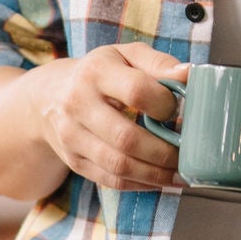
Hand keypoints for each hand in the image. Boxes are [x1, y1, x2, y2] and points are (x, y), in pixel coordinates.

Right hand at [19, 42, 186, 191]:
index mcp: (96, 72)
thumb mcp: (127, 55)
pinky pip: (110, 180)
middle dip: (165, 151)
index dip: (164, 105)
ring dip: (156, 174)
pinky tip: (162, 181)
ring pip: (118, 164)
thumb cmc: (102, 73)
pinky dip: (141, 184)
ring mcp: (72, 136)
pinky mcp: (73, 161)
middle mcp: (78, 104)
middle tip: (191, 154)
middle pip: (126, 137)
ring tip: (182, 173)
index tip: (181, 110)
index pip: (135, 91)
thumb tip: (190, 75)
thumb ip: (159, 63)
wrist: (49, 97)